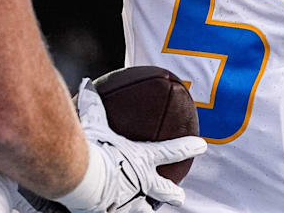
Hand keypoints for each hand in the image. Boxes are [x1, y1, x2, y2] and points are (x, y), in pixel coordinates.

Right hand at [64, 79, 206, 211]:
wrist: (81, 177)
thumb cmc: (92, 148)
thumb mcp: (94, 122)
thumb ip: (93, 104)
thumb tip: (87, 83)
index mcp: (141, 159)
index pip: (171, 151)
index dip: (187, 147)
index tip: (202, 146)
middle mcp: (140, 182)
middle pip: (164, 190)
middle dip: (174, 193)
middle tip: (180, 196)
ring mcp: (129, 201)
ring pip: (144, 210)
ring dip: (146, 210)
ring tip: (148, 212)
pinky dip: (116, 212)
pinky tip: (113, 212)